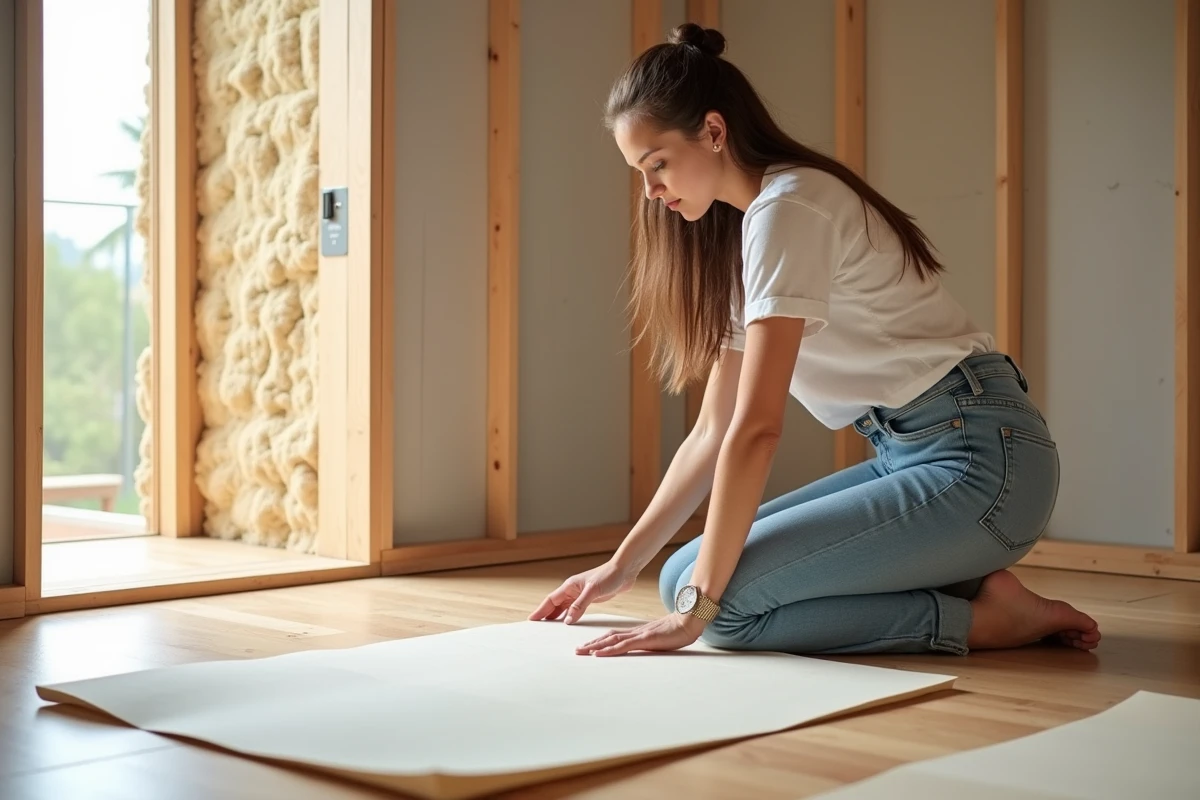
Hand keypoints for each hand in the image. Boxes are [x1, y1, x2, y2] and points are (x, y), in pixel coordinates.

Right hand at [528, 560, 636, 624]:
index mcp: (570, 586)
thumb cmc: (609, 576)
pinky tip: (567, 622)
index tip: (531, 619)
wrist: (624, 571)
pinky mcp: (589, 598)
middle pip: (554, 605)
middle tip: (536, 627)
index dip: (540, 611)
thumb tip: (567, 621)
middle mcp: (573, 590)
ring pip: (564, 607)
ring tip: (548, 627)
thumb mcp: (593, 591)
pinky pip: (574, 609)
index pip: (550, 600)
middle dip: (545, 615)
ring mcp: (580, 594)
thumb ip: (580, 605)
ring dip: (556, 616)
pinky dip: (569, 616)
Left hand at [575, 613, 704, 655]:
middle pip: (608, 638)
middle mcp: (634, 632)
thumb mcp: (660, 638)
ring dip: (595, 646)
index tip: (588, 646)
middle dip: (592, 644)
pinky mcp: (644, 640)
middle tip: (577, 650)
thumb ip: (650, 642)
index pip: (614, 636)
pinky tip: (598, 653)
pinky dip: (608, 650)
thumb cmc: (678, 631)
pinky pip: (623, 646)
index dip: (599, 641)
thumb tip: (645, 647)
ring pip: (611, 641)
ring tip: (581, 651)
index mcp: (637, 632)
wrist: (688, 621)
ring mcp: (638, 635)